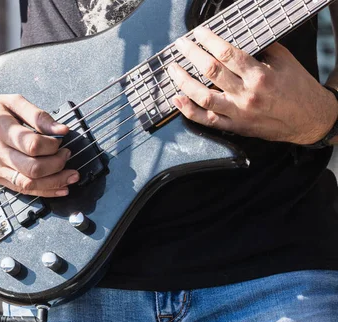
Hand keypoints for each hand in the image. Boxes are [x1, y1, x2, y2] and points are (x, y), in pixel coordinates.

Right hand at [0, 93, 78, 196]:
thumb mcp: (10, 102)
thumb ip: (38, 115)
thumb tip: (62, 129)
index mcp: (1, 129)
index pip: (33, 145)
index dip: (52, 146)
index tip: (60, 141)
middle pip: (33, 168)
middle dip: (57, 165)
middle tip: (67, 156)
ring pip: (29, 184)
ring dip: (55, 183)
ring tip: (71, 177)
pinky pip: (22, 190)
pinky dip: (44, 192)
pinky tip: (59, 189)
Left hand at [168, 27, 337, 144]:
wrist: (308, 120)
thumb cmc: (298, 89)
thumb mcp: (284, 61)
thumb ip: (261, 49)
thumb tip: (237, 39)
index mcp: (260, 76)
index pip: (227, 54)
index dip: (209, 41)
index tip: (198, 33)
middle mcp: (247, 95)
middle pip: (211, 72)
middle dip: (192, 55)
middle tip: (181, 45)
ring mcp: (239, 114)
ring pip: (204, 98)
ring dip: (185, 82)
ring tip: (173, 70)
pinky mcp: (236, 127)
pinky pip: (207, 121)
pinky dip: (189, 111)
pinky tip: (177, 100)